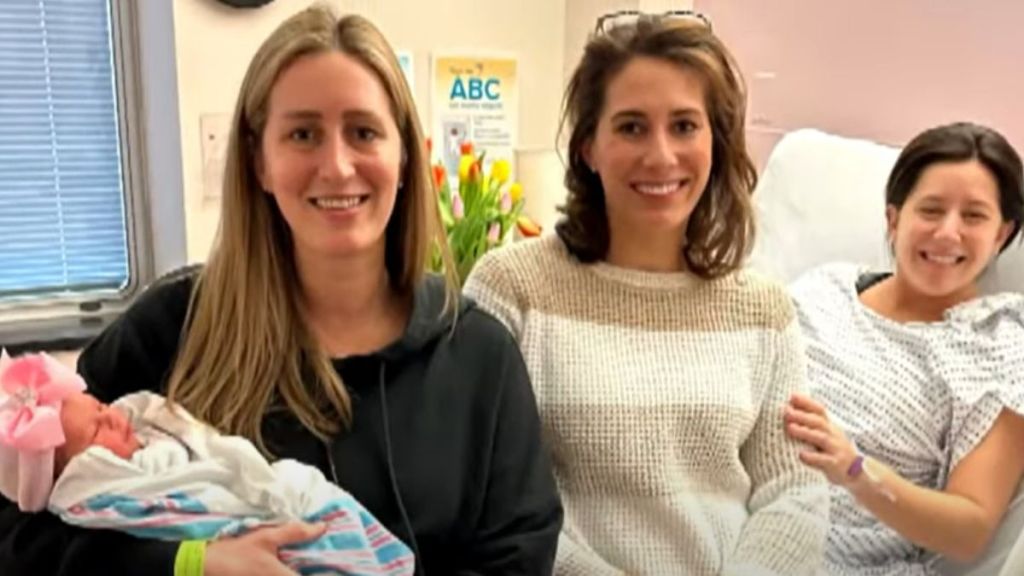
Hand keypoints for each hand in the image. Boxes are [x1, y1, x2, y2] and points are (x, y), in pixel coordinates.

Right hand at [204, 522, 325, 575]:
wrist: (201, 568)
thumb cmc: (235, 553)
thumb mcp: (265, 538)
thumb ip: (295, 532)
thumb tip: (322, 527)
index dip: (324, 571)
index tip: (332, 566)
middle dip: (309, 570)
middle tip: (319, 563)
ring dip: (296, 570)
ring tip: (299, 562)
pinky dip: (284, 572)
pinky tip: (281, 566)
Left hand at [784, 393, 857, 485]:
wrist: (856, 472)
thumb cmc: (833, 450)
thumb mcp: (825, 434)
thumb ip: (810, 423)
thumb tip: (788, 409)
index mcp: (829, 425)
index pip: (819, 410)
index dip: (807, 402)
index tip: (792, 396)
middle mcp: (833, 434)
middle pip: (819, 422)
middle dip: (802, 416)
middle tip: (786, 412)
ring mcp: (835, 449)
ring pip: (821, 438)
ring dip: (805, 432)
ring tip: (790, 428)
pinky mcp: (835, 464)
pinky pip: (824, 460)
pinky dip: (812, 457)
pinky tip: (801, 455)